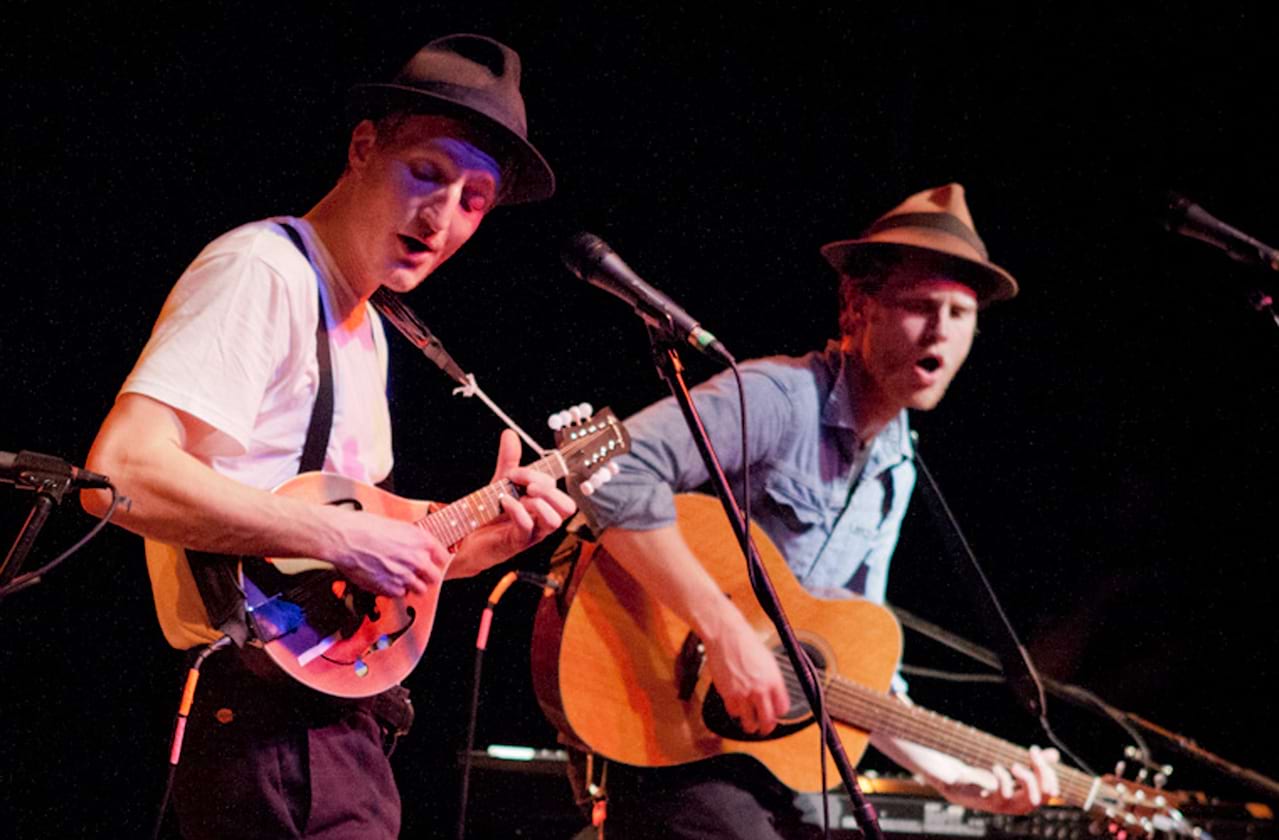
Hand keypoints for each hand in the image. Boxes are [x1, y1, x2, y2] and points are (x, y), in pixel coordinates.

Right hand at [325, 505, 451, 596]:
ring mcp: (405, 576)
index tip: (432, 561)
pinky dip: (395, 590)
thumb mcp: (397, 526)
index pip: (443, 557)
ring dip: (412, 585)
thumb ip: (412, 539)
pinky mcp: (390, 589)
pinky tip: (386, 580)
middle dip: (427, 576)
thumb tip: (417, 546)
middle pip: (434, 577)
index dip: (436, 560)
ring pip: (420, 590)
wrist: (345, 539)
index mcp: (421, 540)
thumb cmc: (364, 527)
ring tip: (400, 577)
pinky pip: (400, 595)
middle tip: (418, 573)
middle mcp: (417, 559)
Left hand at [447, 430, 576, 577]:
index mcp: (542, 505)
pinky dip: (517, 511)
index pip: (557, 489)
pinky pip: (527, 528)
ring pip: (555, 521)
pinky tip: (504, 503)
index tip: (516, 472)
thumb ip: (509, 460)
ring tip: (520, 496)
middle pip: (567, 507)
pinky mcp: (515, 543)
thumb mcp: (500, 483)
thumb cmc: (489, 514)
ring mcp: (531, 534)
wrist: (465, 537)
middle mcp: (541, 521)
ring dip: (539, 504)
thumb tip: (510, 433)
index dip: (540, 476)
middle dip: (549, 490)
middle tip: (528, 485)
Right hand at [702, 607, 790, 734]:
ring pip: (749, 721)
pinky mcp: (728, 694)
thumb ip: (772, 679)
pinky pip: (733, 712)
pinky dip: (735, 712)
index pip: (783, 708)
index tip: (776, 715)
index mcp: (774, 680)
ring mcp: (744, 693)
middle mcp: (761, 689)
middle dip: (767, 727)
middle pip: (768, 720)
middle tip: (764, 728)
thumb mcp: (767, 660)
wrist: (726, 635)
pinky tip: (736, 708)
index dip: (780, 714)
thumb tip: (774, 693)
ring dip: (750, 725)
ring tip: (749, 725)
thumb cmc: (746, 642)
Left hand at [887, 737, 1059, 813]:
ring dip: (1027, 782)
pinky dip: (1003, 781)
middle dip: (1043, 776)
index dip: (1050, 775)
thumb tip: (1054, 754)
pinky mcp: (980, 800)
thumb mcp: (1005, 766)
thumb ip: (1029, 763)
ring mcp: (996, 805)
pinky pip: (1000, 797)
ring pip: (1023, 805)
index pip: (1046, 794)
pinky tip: (996, 767)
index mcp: (1018, 796)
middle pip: (1039, 800)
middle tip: (1032, 752)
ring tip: (1015, 765)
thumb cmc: (975, 773)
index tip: (1041, 751)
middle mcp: (1010, 804)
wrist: (945, 776)